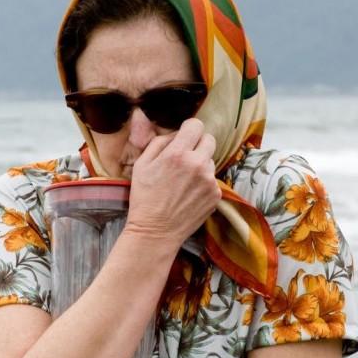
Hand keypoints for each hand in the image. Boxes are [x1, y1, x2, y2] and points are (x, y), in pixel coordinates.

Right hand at [124, 118, 220, 248]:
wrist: (155, 231)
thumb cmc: (144, 198)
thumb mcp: (141, 165)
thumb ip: (158, 143)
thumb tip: (174, 134)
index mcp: (177, 154)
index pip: (196, 125)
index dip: (189, 129)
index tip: (184, 137)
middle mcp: (197, 164)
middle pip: (209, 140)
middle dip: (198, 144)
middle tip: (184, 158)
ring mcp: (209, 180)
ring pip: (210, 161)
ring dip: (200, 165)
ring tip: (183, 182)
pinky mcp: (215, 195)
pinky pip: (212, 180)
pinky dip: (202, 184)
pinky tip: (188, 195)